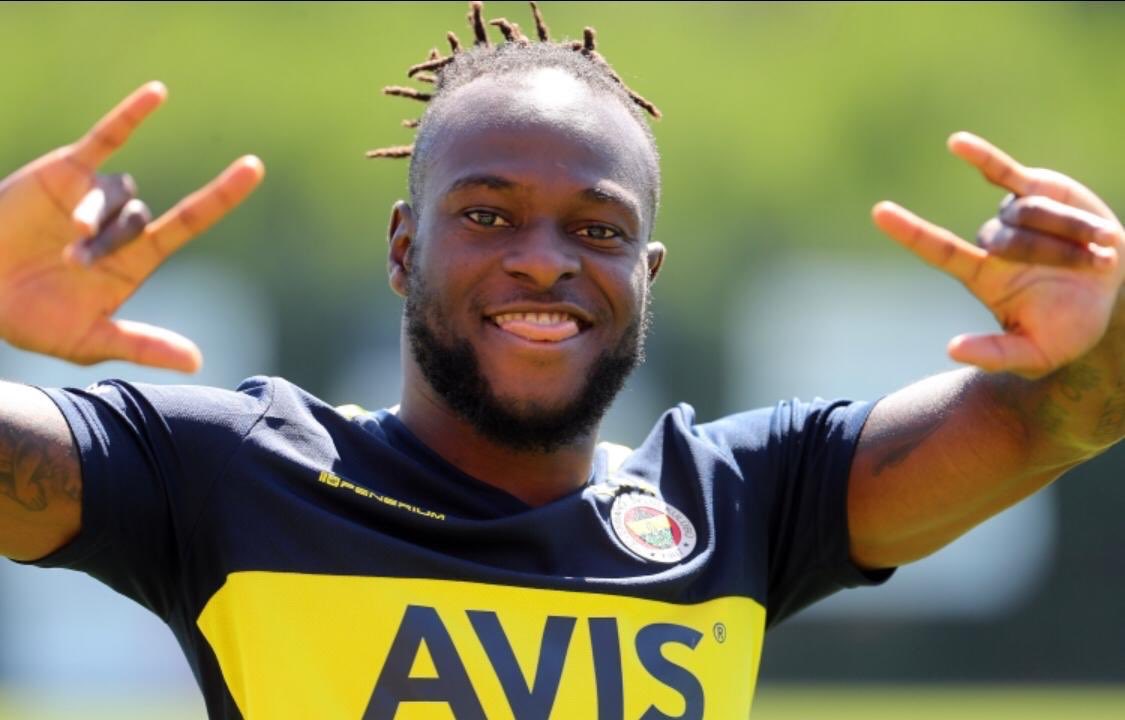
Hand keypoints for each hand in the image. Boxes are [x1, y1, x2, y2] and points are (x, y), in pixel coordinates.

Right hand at [0, 81, 263, 371]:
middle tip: (74, 264)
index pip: (188, 220)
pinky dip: (130, 117)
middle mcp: (118, 225)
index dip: (221, 194)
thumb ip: (141, 345)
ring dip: (96, 215)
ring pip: (118, 191)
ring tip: (66, 241)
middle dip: (112, 241)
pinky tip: (160, 94)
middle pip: (141, 216)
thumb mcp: (88, 340)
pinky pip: (103, 139)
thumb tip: (197, 361)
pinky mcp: (63, 175)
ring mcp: (92, 197)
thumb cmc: (28, 318)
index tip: (254, 168)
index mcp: (133, 260)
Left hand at [873, 132, 1124, 378]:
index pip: (939, 250)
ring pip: (1028, 210)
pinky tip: (954, 144)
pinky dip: (982, 158)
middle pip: (1007, 236)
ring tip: (1102, 249)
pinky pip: (1005, 173)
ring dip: (1070, 227)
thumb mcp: (1034, 356)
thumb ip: (995, 355)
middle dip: (1055, 250)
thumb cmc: (1068, 331)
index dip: (910, 232)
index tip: (879, 212)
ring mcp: (1012, 214)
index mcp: (983, 277)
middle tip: (1096, 265)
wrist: (1112, 298)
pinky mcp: (1036, 191)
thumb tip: (952, 350)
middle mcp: (992, 243)